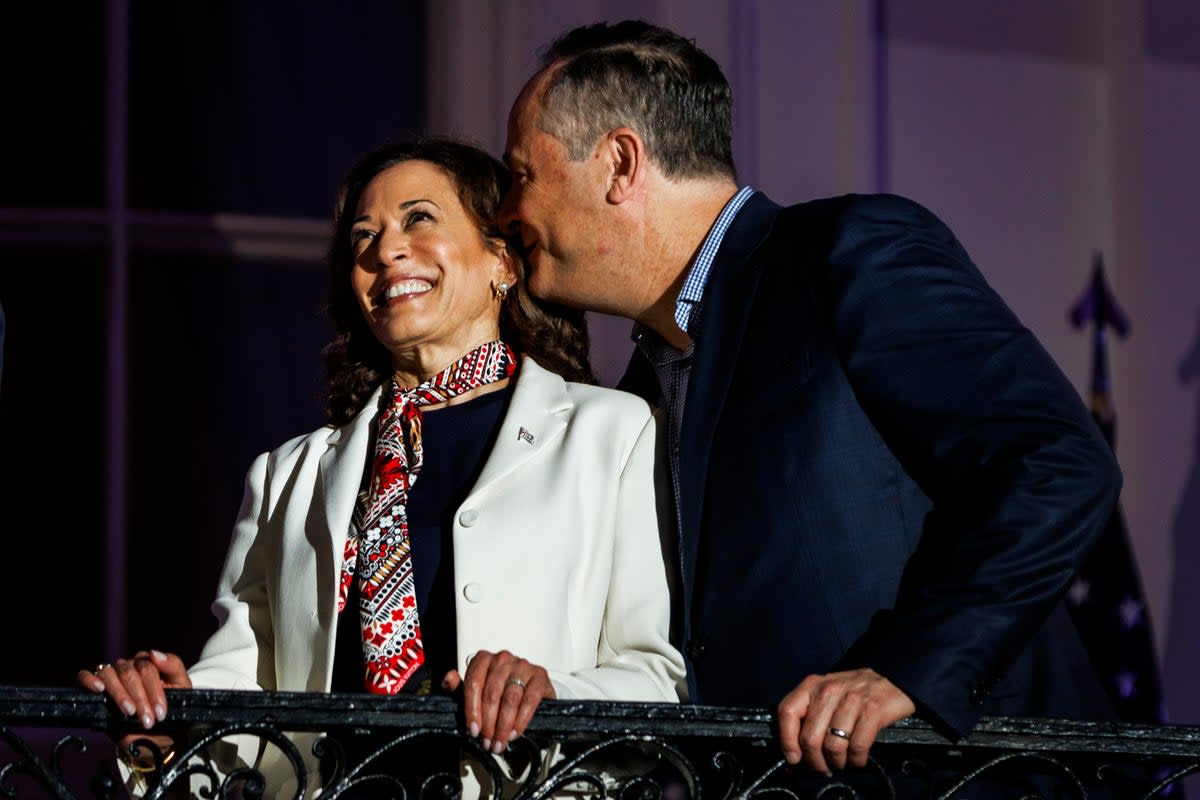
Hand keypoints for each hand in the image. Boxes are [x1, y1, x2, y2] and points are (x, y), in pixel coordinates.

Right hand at [78, 650, 190, 730]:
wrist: (155, 737)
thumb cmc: (168, 709)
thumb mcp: (181, 687)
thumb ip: (173, 666)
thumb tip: (154, 653)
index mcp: (149, 663)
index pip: (149, 666)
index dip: (155, 690)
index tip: (161, 712)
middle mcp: (129, 667)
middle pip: (130, 672)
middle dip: (141, 698)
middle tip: (148, 719)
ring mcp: (111, 677)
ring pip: (109, 674)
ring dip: (120, 695)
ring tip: (129, 712)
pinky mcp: (95, 690)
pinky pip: (85, 675)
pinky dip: (89, 679)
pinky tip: (99, 689)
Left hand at [442, 649, 554, 753]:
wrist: (527, 691)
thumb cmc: (498, 691)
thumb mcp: (474, 691)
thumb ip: (458, 687)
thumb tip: (449, 679)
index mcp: (483, 659)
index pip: (473, 683)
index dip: (471, 710)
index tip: (473, 729)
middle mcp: (502, 658)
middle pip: (492, 693)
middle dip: (488, 723)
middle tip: (487, 741)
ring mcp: (522, 665)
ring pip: (510, 698)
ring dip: (504, 725)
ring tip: (500, 741)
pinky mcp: (539, 675)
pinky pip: (530, 699)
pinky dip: (521, 719)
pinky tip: (515, 732)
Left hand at [776, 668, 914, 775]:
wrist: (891, 677)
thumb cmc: (854, 690)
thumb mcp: (826, 692)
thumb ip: (809, 714)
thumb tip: (794, 751)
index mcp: (812, 685)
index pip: (787, 712)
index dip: (787, 740)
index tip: (794, 758)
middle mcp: (828, 690)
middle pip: (810, 738)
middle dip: (815, 762)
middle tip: (822, 768)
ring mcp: (851, 700)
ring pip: (833, 746)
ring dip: (837, 763)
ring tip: (840, 764)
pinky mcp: (872, 711)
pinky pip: (857, 747)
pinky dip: (856, 760)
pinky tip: (857, 759)